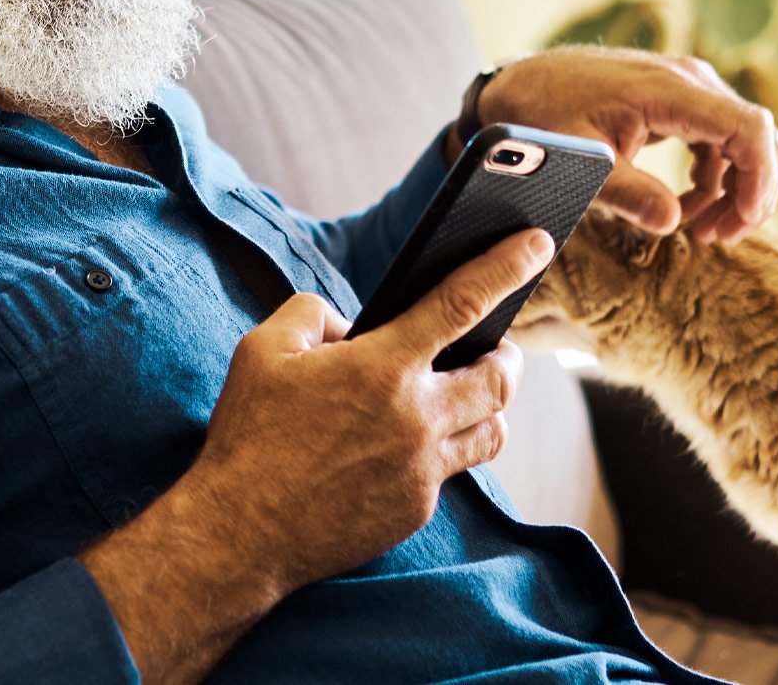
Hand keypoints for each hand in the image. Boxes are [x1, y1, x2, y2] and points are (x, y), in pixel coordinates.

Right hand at [79, 229, 546, 681]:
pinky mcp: (415, 510)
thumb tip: (351, 327)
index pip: (463, 303)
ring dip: (488, 408)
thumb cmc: (248, 435)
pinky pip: (450, 472)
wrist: (239, 533)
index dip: (507, 267)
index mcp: (381, 367)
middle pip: (501, 378)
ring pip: (493, 432)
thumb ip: (313, 314)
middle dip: (507, 357)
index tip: (538, 243)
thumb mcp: (262, 350)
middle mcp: (415, 418)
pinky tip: (407, 447)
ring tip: (464, 397)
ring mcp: (421, 469)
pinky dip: (440, 452)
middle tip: (496, 348)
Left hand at [475, 45, 777, 242]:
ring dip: (731, 188)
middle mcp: (689, 82)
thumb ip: (626, 192)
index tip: (743, 221)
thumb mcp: (582, 161)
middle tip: (721, 237)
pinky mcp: (677, 101)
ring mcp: (685, 88)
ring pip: (739, 140)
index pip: (749, 128)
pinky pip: (716, 139)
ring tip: (702, 232)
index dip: (760, 177)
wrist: (520, 84)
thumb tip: (670, 223)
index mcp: (671, 91)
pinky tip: (686, 207)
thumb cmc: (545, 116)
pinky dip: (712, 177)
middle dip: (749, 191)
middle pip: (755, 136)